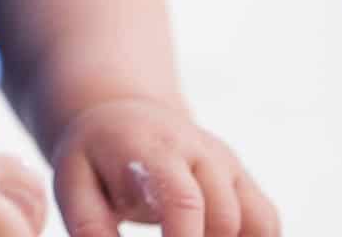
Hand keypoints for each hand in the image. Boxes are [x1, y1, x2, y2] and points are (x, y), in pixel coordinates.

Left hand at [51, 98, 279, 236]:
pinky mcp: (241, 177)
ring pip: (253, 221)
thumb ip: (90, 226)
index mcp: (149, 148)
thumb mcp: (74, 183)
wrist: (121, 115)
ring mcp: (224, 162)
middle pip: (223, 218)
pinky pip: (266, 222)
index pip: (183, 199)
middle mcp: (196, 149)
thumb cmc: (94, 157)